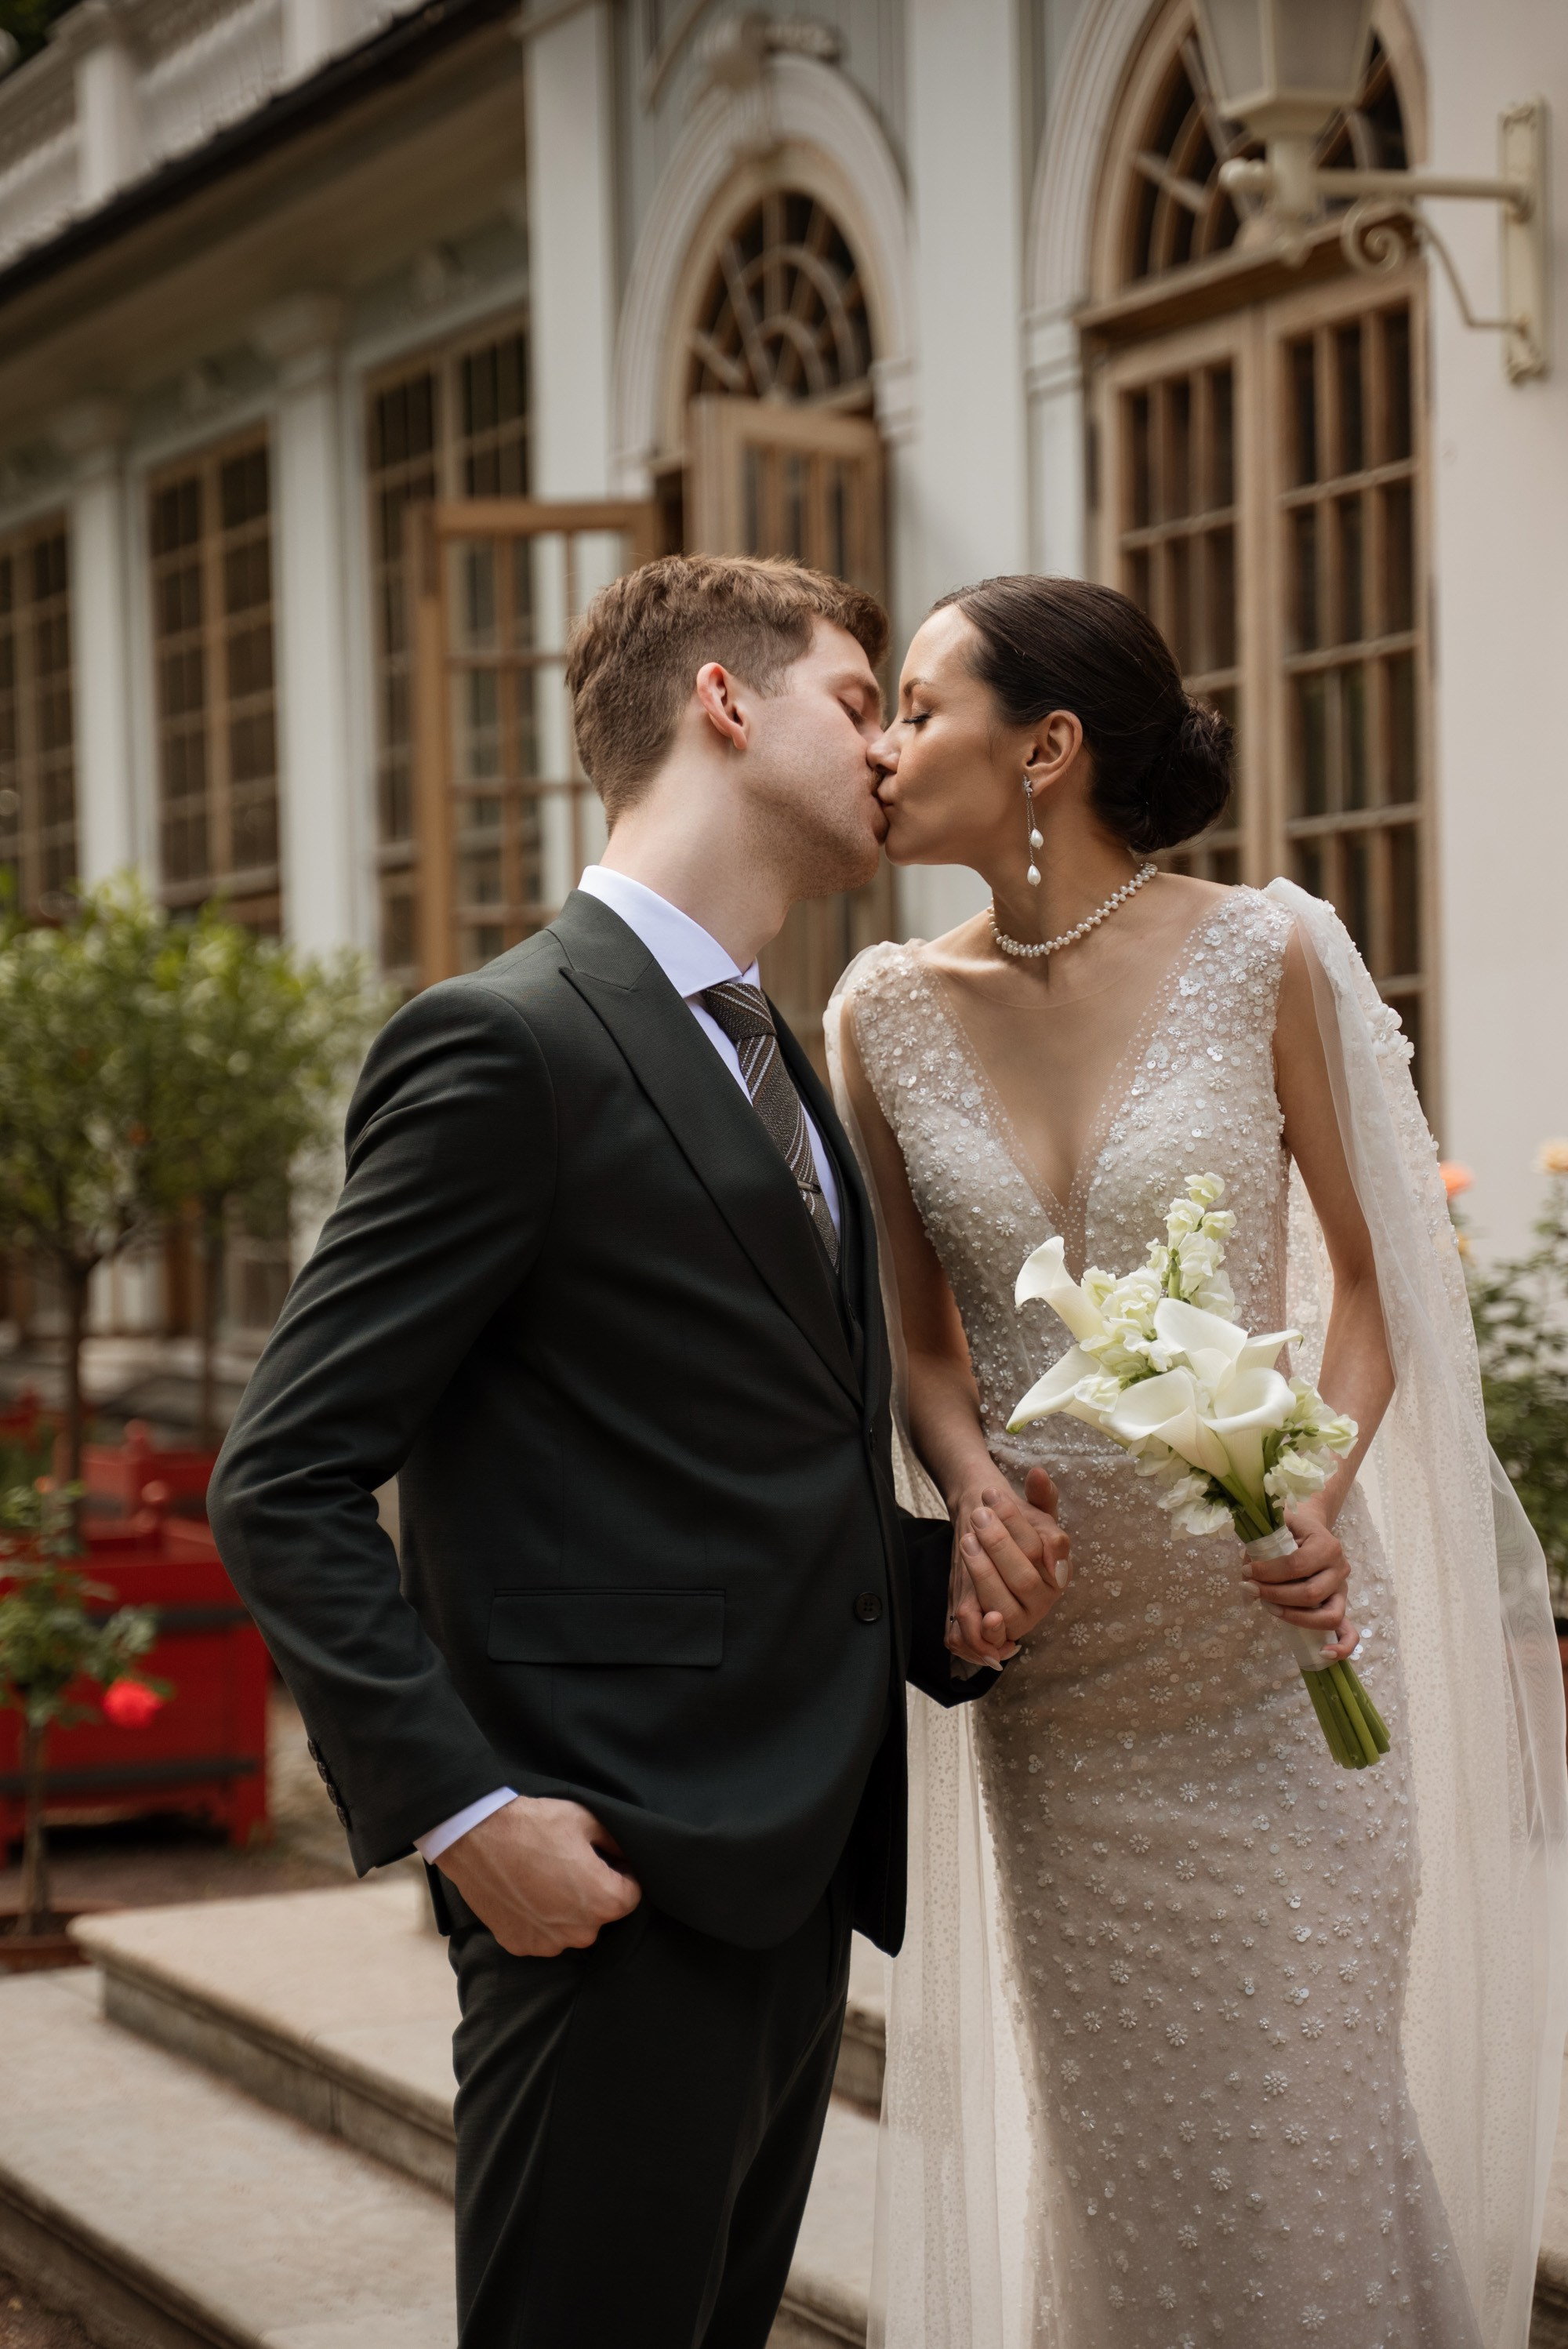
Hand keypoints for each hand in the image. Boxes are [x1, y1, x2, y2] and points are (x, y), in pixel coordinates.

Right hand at [437, 1794, 640, 1956]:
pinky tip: (527, 1892)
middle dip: (594, 1892)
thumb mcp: (586, 1819)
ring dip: (567, 1909)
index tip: (606, 1860)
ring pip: (572, 1927)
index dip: (622, 1873)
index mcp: (603, 1901)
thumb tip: (628, 1853)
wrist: (475, 1837)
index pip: (632, 1895)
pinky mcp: (521, 1945)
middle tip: (571, 1865)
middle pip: (602, 1914)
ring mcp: (549, 1943)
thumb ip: (617, 1841)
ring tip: (546, 1877)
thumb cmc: (533, 1825)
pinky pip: (544, 1935)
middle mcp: (581, 1932)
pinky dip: (540, 1919)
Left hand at [946, 1466, 1070, 1666]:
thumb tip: (1038, 1475)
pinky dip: (982, 1630)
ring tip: (967, 1540)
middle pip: (1023, 1578)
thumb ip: (1041, 1494)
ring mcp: (1021, 1620)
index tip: (992, 1496)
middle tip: (978, 1517)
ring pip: (1003, 1604)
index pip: (1040, 1548)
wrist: (996, 1557)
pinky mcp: (997, 1635)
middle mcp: (1044, 1600)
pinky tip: (975, 1611)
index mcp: (1059, 1573)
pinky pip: (990, 1639)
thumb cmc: (1018, 1533)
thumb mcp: (1033, 1512)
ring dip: (983, 1574)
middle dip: (998, 1546)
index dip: (1014, 1522)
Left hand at [1244, 1501, 1358, 1660]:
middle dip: (1275, 1595)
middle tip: (1251, 1589)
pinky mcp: (1340, 1606)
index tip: (1246, 1572)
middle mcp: (1339, 1569)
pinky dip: (1341, 1646)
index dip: (1268, 1572)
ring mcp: (1342, 1590)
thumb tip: (1247, 1566)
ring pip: (1328, 1616)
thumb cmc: (1291, 1528)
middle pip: (1310, 1593)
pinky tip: (1323, 1653)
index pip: (1297, 1565)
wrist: (1310, 1530)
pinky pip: (1349, 1633)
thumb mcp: (1278, 1523)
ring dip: (1295, 1617)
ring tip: (1269, 1608)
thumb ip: (1262, 1539)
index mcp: (1327, 1545)